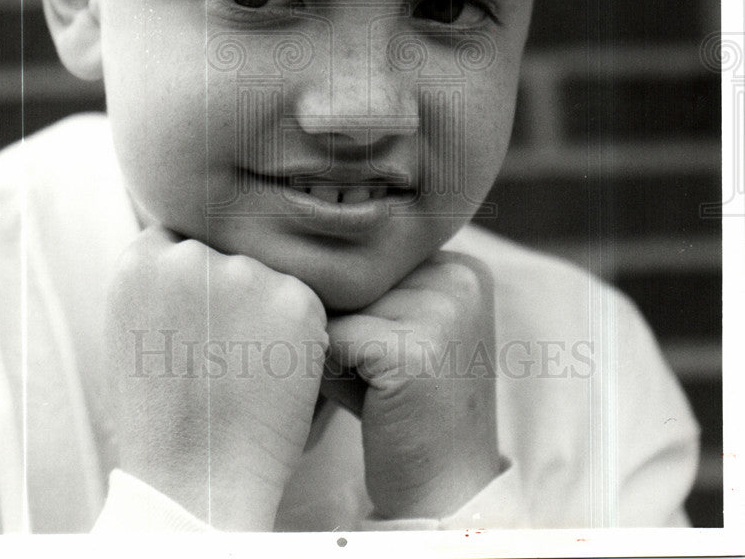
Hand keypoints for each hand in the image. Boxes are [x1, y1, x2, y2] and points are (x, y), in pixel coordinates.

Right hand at [104, 226, 327, 529]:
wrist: (196, 482)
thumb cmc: (161, 418)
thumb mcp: (133, 331)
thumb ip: (159, 284)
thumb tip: (191, 252)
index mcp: (140, 262)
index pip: (179, 243)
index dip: (193, 285)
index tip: (195, 319)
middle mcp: (191, 257)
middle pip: (225, 257)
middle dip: (228, 295)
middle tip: (219, 354)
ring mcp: (245, 275)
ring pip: (264, 277)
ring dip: (263, 310)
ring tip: (242, 369)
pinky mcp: (295, 299)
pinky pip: (301, 302)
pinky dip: (296, 334)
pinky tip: (272, 373)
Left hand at [321, 251, 498, 519]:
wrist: (445, 490)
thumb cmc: (404, 409)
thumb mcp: (396, 329)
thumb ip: (363, 290)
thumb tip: (291, 264)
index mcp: (461, 267)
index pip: (372, 262)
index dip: (355, 307)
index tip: (379, 350)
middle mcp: (459, 277)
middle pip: (355, 280)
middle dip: (343, 324)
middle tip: (375, 377)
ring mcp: (442, 309)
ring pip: (339, 305)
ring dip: (333, 346)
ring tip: (375, 389)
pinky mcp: (414, 349)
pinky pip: (333, 338)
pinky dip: (332, 373)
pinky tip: (370, 402)